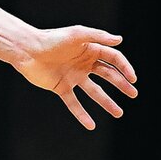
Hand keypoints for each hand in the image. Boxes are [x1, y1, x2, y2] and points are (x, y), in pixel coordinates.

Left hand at [13, 27, 138, 129]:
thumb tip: (120, 40)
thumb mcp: (77, 34)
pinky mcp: (61, 87)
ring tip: (119, 113)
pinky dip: (82, 114)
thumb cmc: (51, 39)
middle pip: (107, 75)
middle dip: (121, 84)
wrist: (27, 50)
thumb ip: (99, 37)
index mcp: (89, 50)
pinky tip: (91, 125)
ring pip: (94, 92)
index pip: (113, 59)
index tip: (133, 79)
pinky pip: (74, 103)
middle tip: (133, 94)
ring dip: (107, 102)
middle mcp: (83, 64)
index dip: (124, 68)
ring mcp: (73, 77)